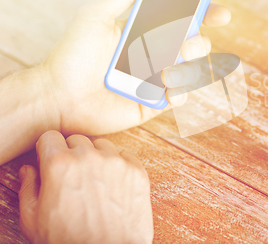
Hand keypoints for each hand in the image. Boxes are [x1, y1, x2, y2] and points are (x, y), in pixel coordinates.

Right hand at [18, 131, 152, 243]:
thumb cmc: (68, 241)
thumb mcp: (33, 219)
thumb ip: (28, 188)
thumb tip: (29, 170)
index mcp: (60, 164)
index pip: (51, 137)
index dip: (49, 150)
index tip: (51, 160)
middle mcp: (89, 157)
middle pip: (77, 140)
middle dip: (72, 154)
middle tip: (74, 176)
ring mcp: (116, 163)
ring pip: (103, 146)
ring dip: (97, 158)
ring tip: (95, 182)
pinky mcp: (137, 171)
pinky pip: (126, 157)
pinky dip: (119, 166)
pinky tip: (114, 185)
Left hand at [42, 0, 230, 135]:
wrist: (58, 96)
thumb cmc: (73, 54)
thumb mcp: (97, 16)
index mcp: (146, 31)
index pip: (183, 20)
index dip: (205, 15)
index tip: (221, 14)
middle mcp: (156, 54)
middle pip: (195, 45)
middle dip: (199, 44)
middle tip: (184, 46)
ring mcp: (156, 78)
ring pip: (193, 70)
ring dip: (188, 69)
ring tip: (165, 72)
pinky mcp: (154, 102)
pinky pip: (180, 97)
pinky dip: (180, 93)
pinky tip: (166, 91)